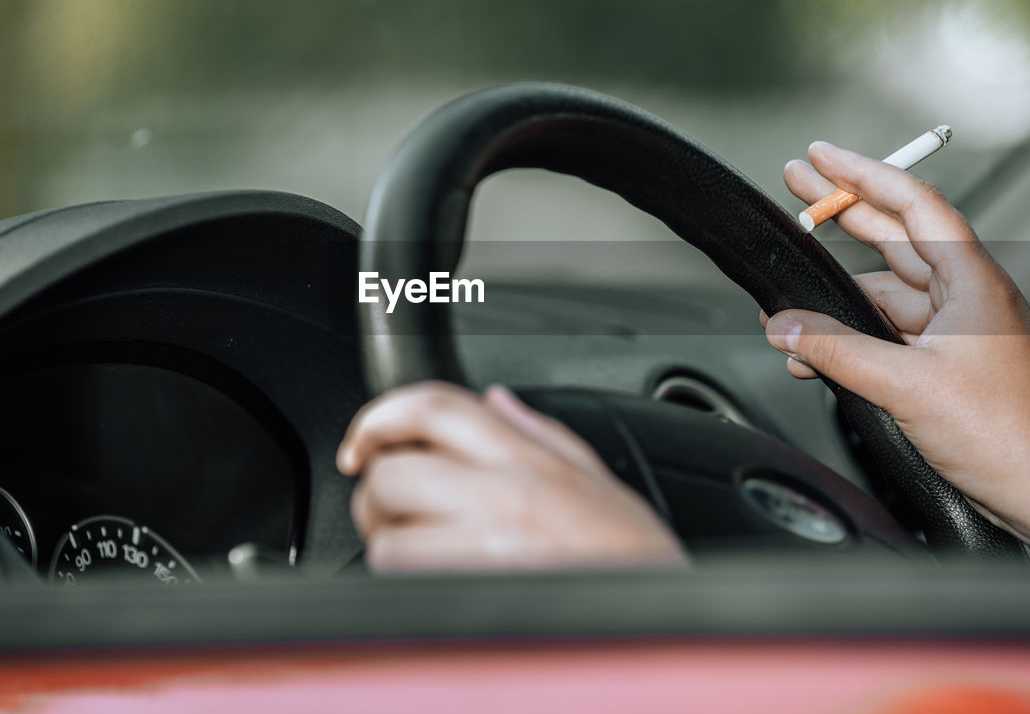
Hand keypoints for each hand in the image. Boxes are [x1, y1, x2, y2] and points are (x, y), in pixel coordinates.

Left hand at [336, 381, 684, 570]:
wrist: (668, 629)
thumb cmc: (635, 563)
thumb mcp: (597, 481)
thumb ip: (539, 433)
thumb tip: (496, 401)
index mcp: (529, 459)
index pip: (434, 406)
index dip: (380, 417)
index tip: (362, 442)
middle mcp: (504, 496)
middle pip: (393, 474)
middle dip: (379, 497)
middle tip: (397, 516)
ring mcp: (487, 551)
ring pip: (388, 540)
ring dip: (392, 551)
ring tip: (428, 561)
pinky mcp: (473, 600)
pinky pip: (405, 590)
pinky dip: (407, 592)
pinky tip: (441, 592)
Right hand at [762, 141, 1029, 558]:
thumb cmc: (1006, 435)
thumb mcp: (906, 385)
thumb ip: (836, 349)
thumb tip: (785, 326)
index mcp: (970, 281)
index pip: (912, 204)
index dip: (862, 174)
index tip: (821, 158)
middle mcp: (965, 297)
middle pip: (894, 236)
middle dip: (840, 212)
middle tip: (796, 187)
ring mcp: (955, 331)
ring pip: (883, 294)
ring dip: (834, 297)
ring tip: (784, 304)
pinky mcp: (944, 364)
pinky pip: (886, 335)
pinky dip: (848, 338)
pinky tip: (814, 352)